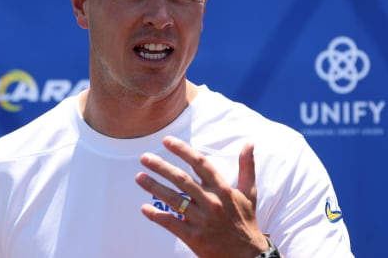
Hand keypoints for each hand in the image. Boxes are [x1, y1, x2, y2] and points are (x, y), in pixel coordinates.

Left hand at [135, 136, 269, 257]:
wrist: (248, 257)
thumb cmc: (245, 222)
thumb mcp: (249, 193)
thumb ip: (246, 167)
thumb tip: (249, 143)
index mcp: (222, 189)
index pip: (200, 164)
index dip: (182, 151)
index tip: (167, 141)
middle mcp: (211, 201)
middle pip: (181, 179)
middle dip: (161, 166)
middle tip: (144, 157)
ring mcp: (201, 219)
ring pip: (173, 199)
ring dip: (154, 187)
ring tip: (139, 177)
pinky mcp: (194, 237)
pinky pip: (171, 223)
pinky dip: (156, 216)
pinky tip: (144, 209)